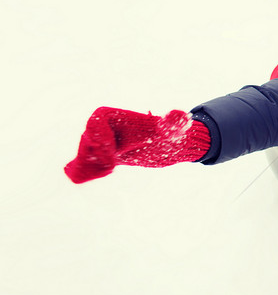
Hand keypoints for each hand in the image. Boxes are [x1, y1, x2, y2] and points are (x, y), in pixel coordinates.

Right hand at [64, 107, 210, 183]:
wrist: (161, 147)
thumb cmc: (165, 134)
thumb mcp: (171, 129)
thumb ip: (174, 123)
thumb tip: (180, 115)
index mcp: (116, 115)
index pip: (96, 119)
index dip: (100, 134)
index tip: (113, 151)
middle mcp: (104, 128)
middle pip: (88, 138)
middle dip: (94, 152)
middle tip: (112, 164)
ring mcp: (99, 143)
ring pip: (83, 153)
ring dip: (89, 164)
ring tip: (108, 170)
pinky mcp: (98, 158)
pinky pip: (80, 164)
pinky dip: (80, 172)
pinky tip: (82, 179)